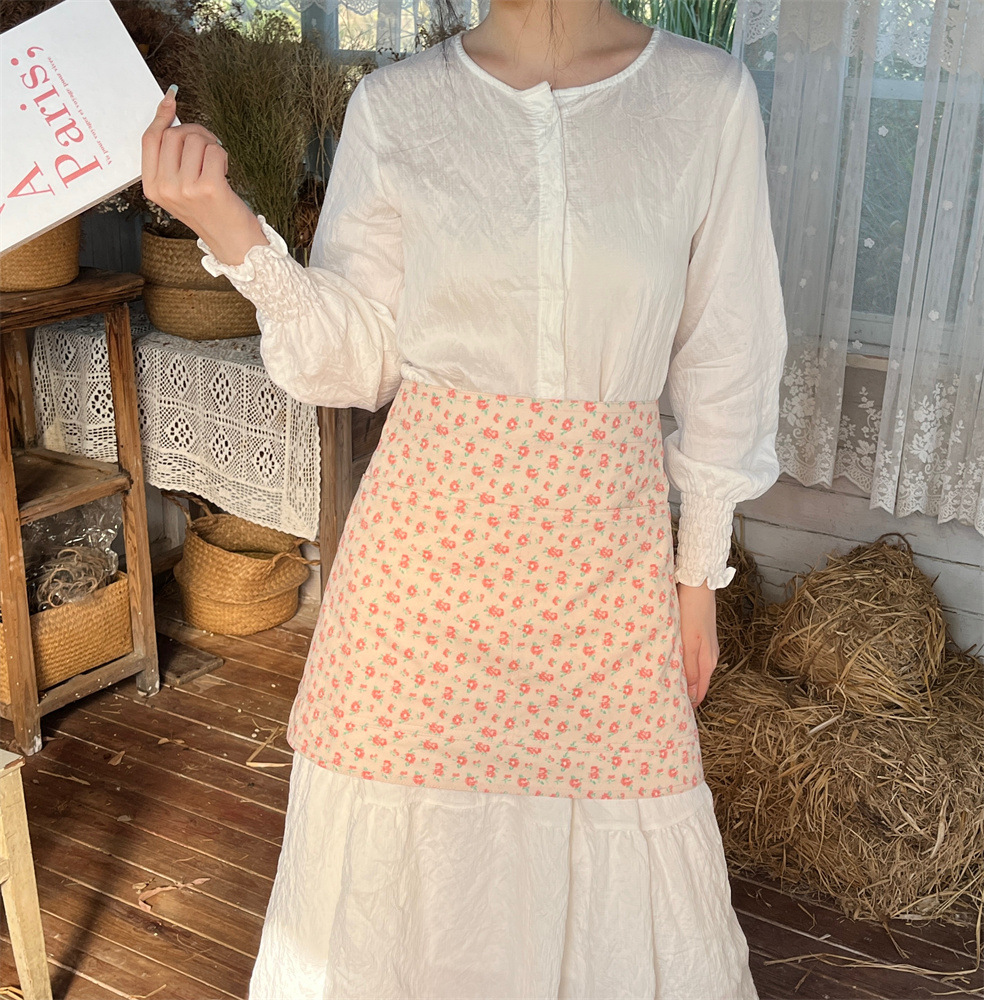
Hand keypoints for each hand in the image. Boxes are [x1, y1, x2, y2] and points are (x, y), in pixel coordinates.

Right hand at [141, 88, 264, 264]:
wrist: (234, 244)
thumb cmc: (212, 213)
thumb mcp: (181, 189)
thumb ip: (171, 158)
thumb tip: (169, 110)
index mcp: (153, 187)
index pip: (149, 139)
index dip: (161, 117)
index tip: (171, 101)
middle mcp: (165, 188)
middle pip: (174, 134)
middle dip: (196, 133)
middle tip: (210, 148)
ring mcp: (185, 188)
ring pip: (194, 140)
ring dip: (212, 145)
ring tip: (218, 167)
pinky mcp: (208, 187)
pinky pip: (214, 150)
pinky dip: (223, 156)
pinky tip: (225, 173)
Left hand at [676, 580, 718, 706]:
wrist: (698, 586)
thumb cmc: (691, 613)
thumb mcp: (688, 644)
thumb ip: (690, 669)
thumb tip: (691, 694)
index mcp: (708, 663)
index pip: (700, 693)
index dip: (690, 705)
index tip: (676, 715)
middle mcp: (709, 658)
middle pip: (698, 684)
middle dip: (685, 695)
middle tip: (665, 704)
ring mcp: (705, 647)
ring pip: (694, 671)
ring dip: (682, 680)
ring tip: (664, 688)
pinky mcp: (699, 637)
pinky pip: (691, 658)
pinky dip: (682, 666)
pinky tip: (670, 664)